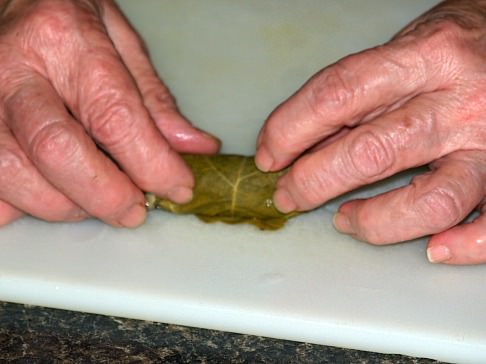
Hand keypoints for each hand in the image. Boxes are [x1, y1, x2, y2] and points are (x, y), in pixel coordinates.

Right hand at [0, 0, 218, 226]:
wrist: (11, 1)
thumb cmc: (67, 19)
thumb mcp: (121, 44)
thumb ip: (154, 100)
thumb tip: (193, 148)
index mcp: (65, 39)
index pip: (114, 116)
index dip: (152, 165)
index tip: (178, 187)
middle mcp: (13, 68)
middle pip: (57, 150)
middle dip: (106, 195)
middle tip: (135, 208)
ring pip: (13, 175)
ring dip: (66, 205)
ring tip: (96, 198)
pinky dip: (24, 204)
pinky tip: (53, 192)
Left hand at [256, 0, 485, 264]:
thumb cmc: (457, 44)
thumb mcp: (403, 49)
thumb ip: (360, 95)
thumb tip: (305, 145)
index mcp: (425, 55)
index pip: (337, 96)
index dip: (290, 129)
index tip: (270, 153)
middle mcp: (460, 99)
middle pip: (370, 152)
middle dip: (312, 182)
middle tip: (288, 194)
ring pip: (430, 200)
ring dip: (374, 221)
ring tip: (344, 220)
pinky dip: (464, 245)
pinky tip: (432, 249)